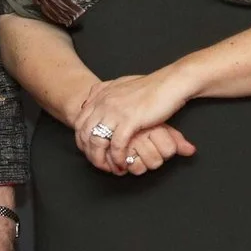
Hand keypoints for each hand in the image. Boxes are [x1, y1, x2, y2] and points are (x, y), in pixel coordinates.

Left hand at [73, 71, 198, 174]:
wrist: (170, 82)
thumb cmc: (150, 86)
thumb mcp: (121, 85)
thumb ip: (104, 92)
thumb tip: (90, 100)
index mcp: (100, 95)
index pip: (79, 121)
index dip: (81, 139)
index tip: (88, 151)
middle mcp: (104, 103)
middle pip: (85, 133)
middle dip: (89, 152)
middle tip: (98, 163)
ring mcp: (115, 111)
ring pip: (97, 141)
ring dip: (101, 158)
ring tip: (109, 167)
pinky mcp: (129, 119)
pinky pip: (116, 145)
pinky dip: (118, 157)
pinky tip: (123, 163)